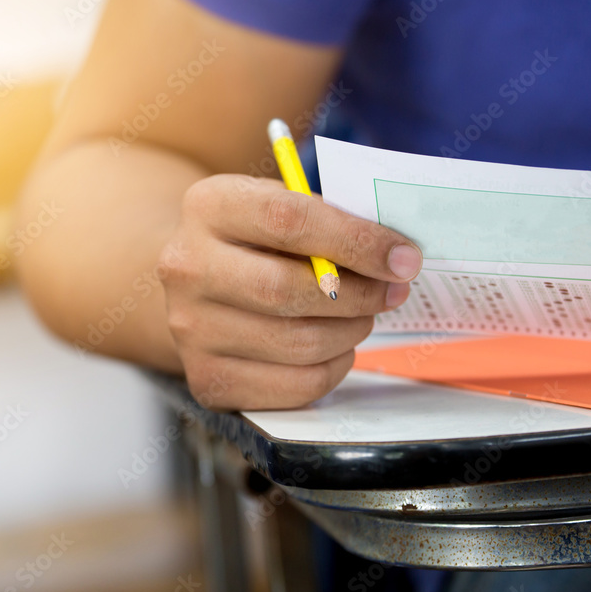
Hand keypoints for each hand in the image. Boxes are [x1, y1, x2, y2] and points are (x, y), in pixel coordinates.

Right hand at [158, 174, 422, 409]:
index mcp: (208, 207)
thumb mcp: (282, 205)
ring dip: (351, 331)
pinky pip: (295, 386)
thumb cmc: (258, 240)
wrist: (198, 281)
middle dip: (358, 294)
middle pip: (287, 290)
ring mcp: (190, 330)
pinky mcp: (207, 380)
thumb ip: (330, 220)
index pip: (288, 219)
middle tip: (392, 291)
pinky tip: (335, 347)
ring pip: (298, 343)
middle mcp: (186, 268)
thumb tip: (395, 256)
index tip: (403, 257)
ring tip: (362, 315)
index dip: (355, 240)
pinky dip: (333, 368)